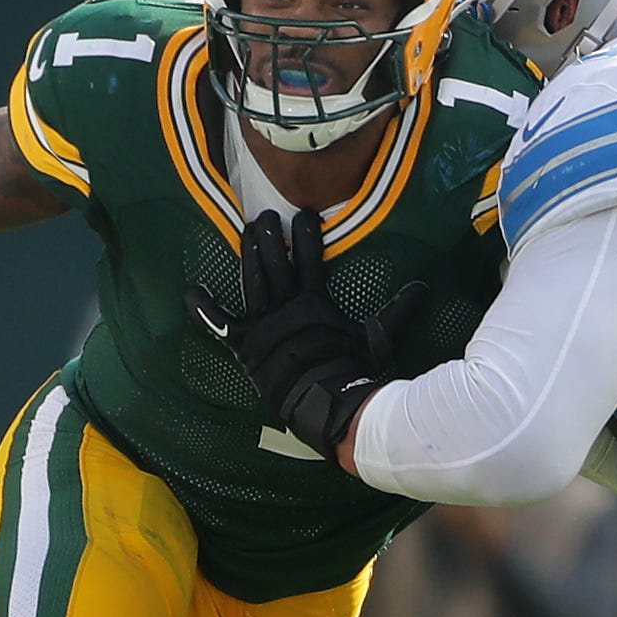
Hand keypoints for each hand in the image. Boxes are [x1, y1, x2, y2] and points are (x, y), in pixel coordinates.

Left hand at [187, 209, 428, 457]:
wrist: (322, 401)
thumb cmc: (349, 370)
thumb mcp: (378, 339)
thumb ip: (398, 311)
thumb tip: (425, 286)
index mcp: (314, 303)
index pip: (311, 259)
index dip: (308, 235)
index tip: (306, 214)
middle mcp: (285, 307)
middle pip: (276, 263)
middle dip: (272, 236)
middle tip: (267, 216)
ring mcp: (261, 324)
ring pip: (252, 281)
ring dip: (248, 254)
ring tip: (246, 231)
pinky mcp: (243, 344)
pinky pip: (219, 325)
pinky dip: (204, 310)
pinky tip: (191, 291)